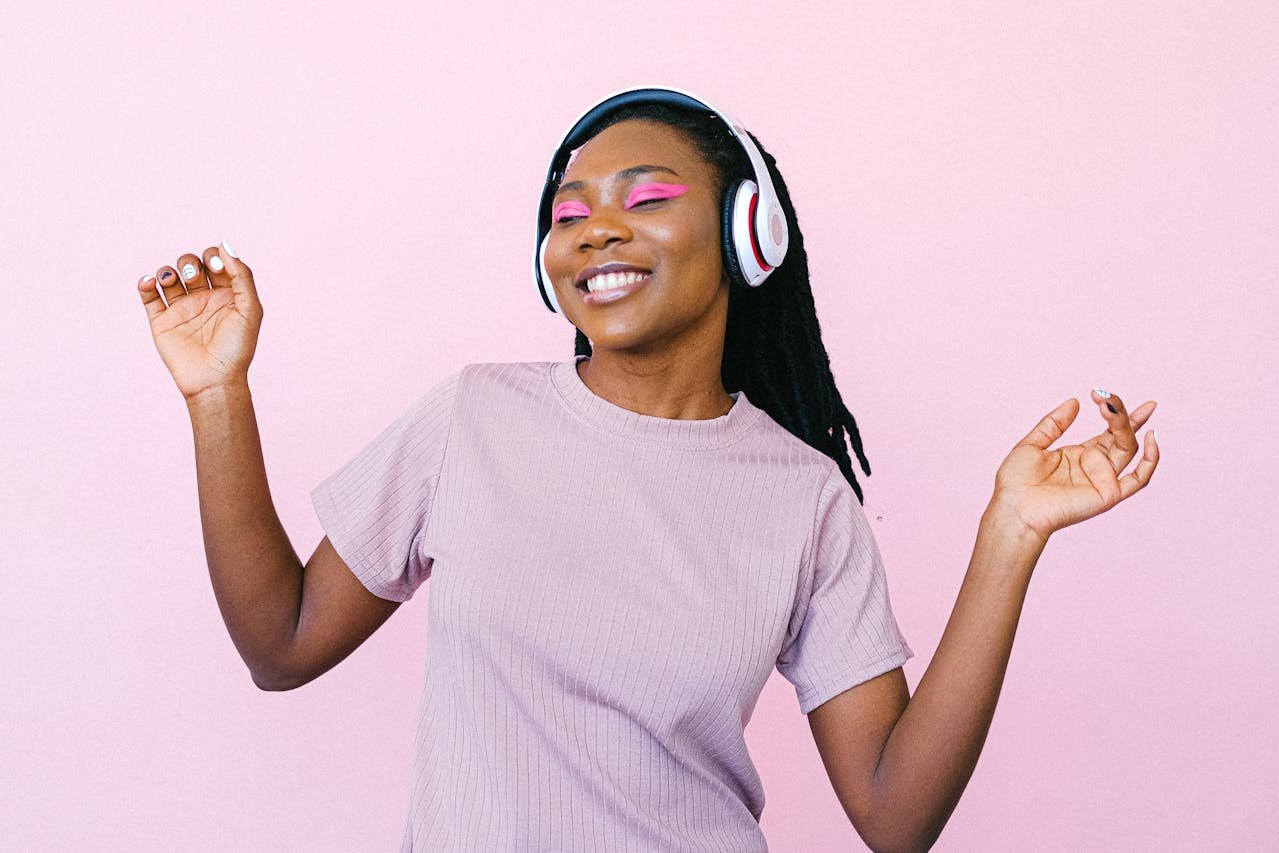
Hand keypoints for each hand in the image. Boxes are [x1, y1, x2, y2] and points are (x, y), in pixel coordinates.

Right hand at [137, 242, 262, 401]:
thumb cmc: (237, 348)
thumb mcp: (250, 309)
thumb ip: (242, 276)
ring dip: (168, 270)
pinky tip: (150, 282)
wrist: (215, 380)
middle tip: (195, 277)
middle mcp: (203, 299)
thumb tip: (224, 245)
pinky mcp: (161, 321)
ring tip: (170, 280)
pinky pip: (148, 296)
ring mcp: (181, 309)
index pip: (215, 261)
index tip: (217, 268)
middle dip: (191, 262)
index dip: (213, 257)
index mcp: (226, 294)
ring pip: (169, 276)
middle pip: (190, 264)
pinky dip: (145, 283)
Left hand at [990, 389, 1160, 543]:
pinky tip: (1151, 437)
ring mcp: (1103, 480)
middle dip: (1121, 414)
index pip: (1109, 430)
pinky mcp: (1108, 494)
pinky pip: (1138, 479)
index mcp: (1079, 455)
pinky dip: (1151, 460)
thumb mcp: (1032, 443)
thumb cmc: (1017, 482)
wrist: (1014, 508)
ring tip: (1110, 409)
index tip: (1105, 393)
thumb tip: (1075, 401)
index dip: (1115, 411)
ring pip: (1128, 449)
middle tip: (1107, 396)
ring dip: (1126, 426)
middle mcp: (1095, 466)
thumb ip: (1054, 423)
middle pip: (1121, 436)